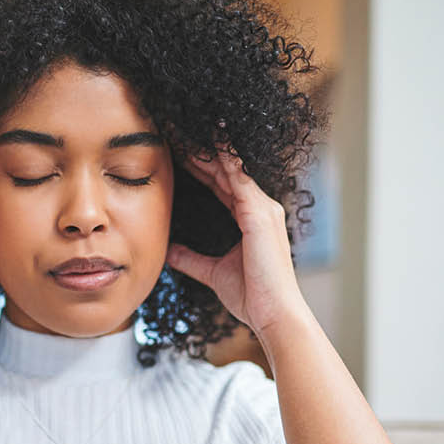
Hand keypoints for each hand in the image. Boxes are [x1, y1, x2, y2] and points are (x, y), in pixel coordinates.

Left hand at [166, 142, 310, 338]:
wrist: (274, 315)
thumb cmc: (253, 297)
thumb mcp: (214, 273)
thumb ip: (193, 260)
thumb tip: (170, 252)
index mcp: (251, 219)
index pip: (222, 184)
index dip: (202, 167)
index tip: (181, 152)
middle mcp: (260, 208)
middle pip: (226, 171)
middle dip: (203, 151)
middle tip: (179, 130)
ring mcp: (263, 209)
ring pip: (232, 169)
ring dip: (211, 147)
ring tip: (189, 127)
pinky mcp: (259, 214)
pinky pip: (239, 178)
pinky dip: (226, 158)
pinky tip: (212, 140)